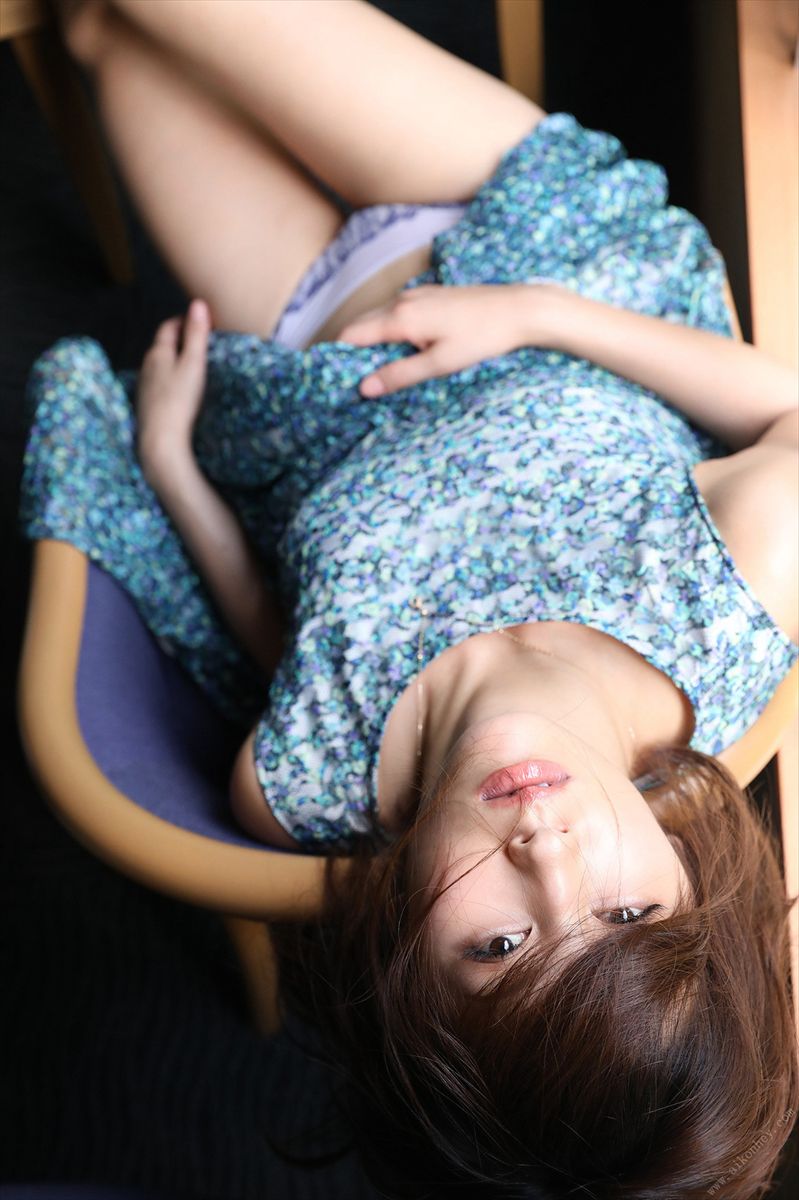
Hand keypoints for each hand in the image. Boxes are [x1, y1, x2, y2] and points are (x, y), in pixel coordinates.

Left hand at [136, 298, 210, 474]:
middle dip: (179, 339)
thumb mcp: (194, 363)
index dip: (183, 320)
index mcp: (158, 353)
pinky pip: (159, 383)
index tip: (199, 320)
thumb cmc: (180, 399)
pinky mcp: (147, 404)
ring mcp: (145, 386)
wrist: (161, 438)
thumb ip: (197, 334)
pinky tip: (180, 389)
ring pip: (160, 365)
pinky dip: (170, 378)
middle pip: (163, 345)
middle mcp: (147, 366)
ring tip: (192, 364)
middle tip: (199, 340)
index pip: (168, 327)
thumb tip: (198, 303)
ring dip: (174, 360)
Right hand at [336, 283, 555, 396]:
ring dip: (371, 339)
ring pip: (379, 317)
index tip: (330, 374)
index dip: (337, 354)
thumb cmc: (482, 338)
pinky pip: (397, 312)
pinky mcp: (431, 295)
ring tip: (372, 366)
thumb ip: (401, 374)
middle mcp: (403, 300)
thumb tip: (365, 388)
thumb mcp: (440, 363)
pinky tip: (400, 348)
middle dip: (350, 348)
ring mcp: (417, 294)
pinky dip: (388, 330)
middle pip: (361, 324)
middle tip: (348, 375)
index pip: (352, 334)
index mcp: (401, 318)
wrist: (519, 309)